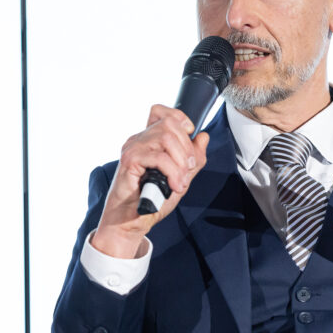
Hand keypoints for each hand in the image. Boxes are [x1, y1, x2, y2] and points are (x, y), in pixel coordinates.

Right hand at [92, 105, 208, 258]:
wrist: (132, 221)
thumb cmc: (152, 200)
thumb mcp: (181, 177)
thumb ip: (193, 158)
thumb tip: (203, 137)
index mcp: (150, 140)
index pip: (163, 112)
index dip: (181, 120)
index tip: (189, 140)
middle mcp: (140, 139)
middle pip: (170, 123)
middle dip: (187, 148)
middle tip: (188, 169)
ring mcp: (133, 148)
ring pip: (166, 137)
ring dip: (180, 161)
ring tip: (180, 181)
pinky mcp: (129, 160)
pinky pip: (158, 157)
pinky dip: (172, 172)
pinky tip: (173, 185)